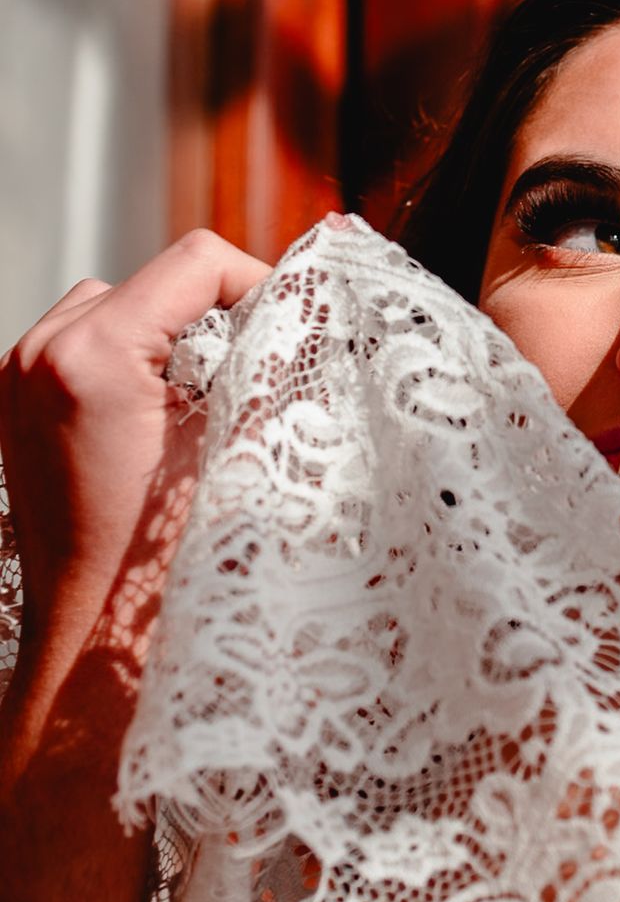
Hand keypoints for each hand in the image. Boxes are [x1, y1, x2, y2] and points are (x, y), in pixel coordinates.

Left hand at [0, 231, 269, 667]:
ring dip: (164, 339)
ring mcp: (15, 375)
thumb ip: (268, 366)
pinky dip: (125, 363)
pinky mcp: (9, 400)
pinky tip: (152, 421)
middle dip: (209, 319)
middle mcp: (41, 351)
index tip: (288, 329)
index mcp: (93, 356)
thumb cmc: (168, 560)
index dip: (256, 285)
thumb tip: (308, 309)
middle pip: (154, 282)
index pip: (196, 263)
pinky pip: (80, 343)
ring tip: (196, 405)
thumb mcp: (234, 448)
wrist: (92, 638)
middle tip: (248, 378)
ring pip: (114, 305)